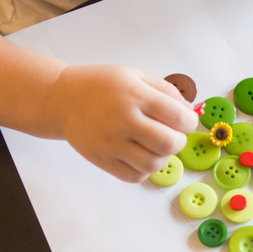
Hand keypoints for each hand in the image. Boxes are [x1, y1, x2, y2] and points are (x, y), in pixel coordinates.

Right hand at [50, 64, 198, 181]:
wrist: (63, 100)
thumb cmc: (100, 85)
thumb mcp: (134, 75)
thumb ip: (165, 90)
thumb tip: (189, 111)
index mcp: (135, 95)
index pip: (178, 117)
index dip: (189, 122)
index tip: (185, 122)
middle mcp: (124, 120)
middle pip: (169, 144)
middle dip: (178, 141)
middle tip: (172, 135)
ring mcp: (111, 143)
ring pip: (153, 164)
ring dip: (162, 157)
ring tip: (154, 146)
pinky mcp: (102, 160)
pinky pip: (134, 176)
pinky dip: (143, 170)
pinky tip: (139, 156)